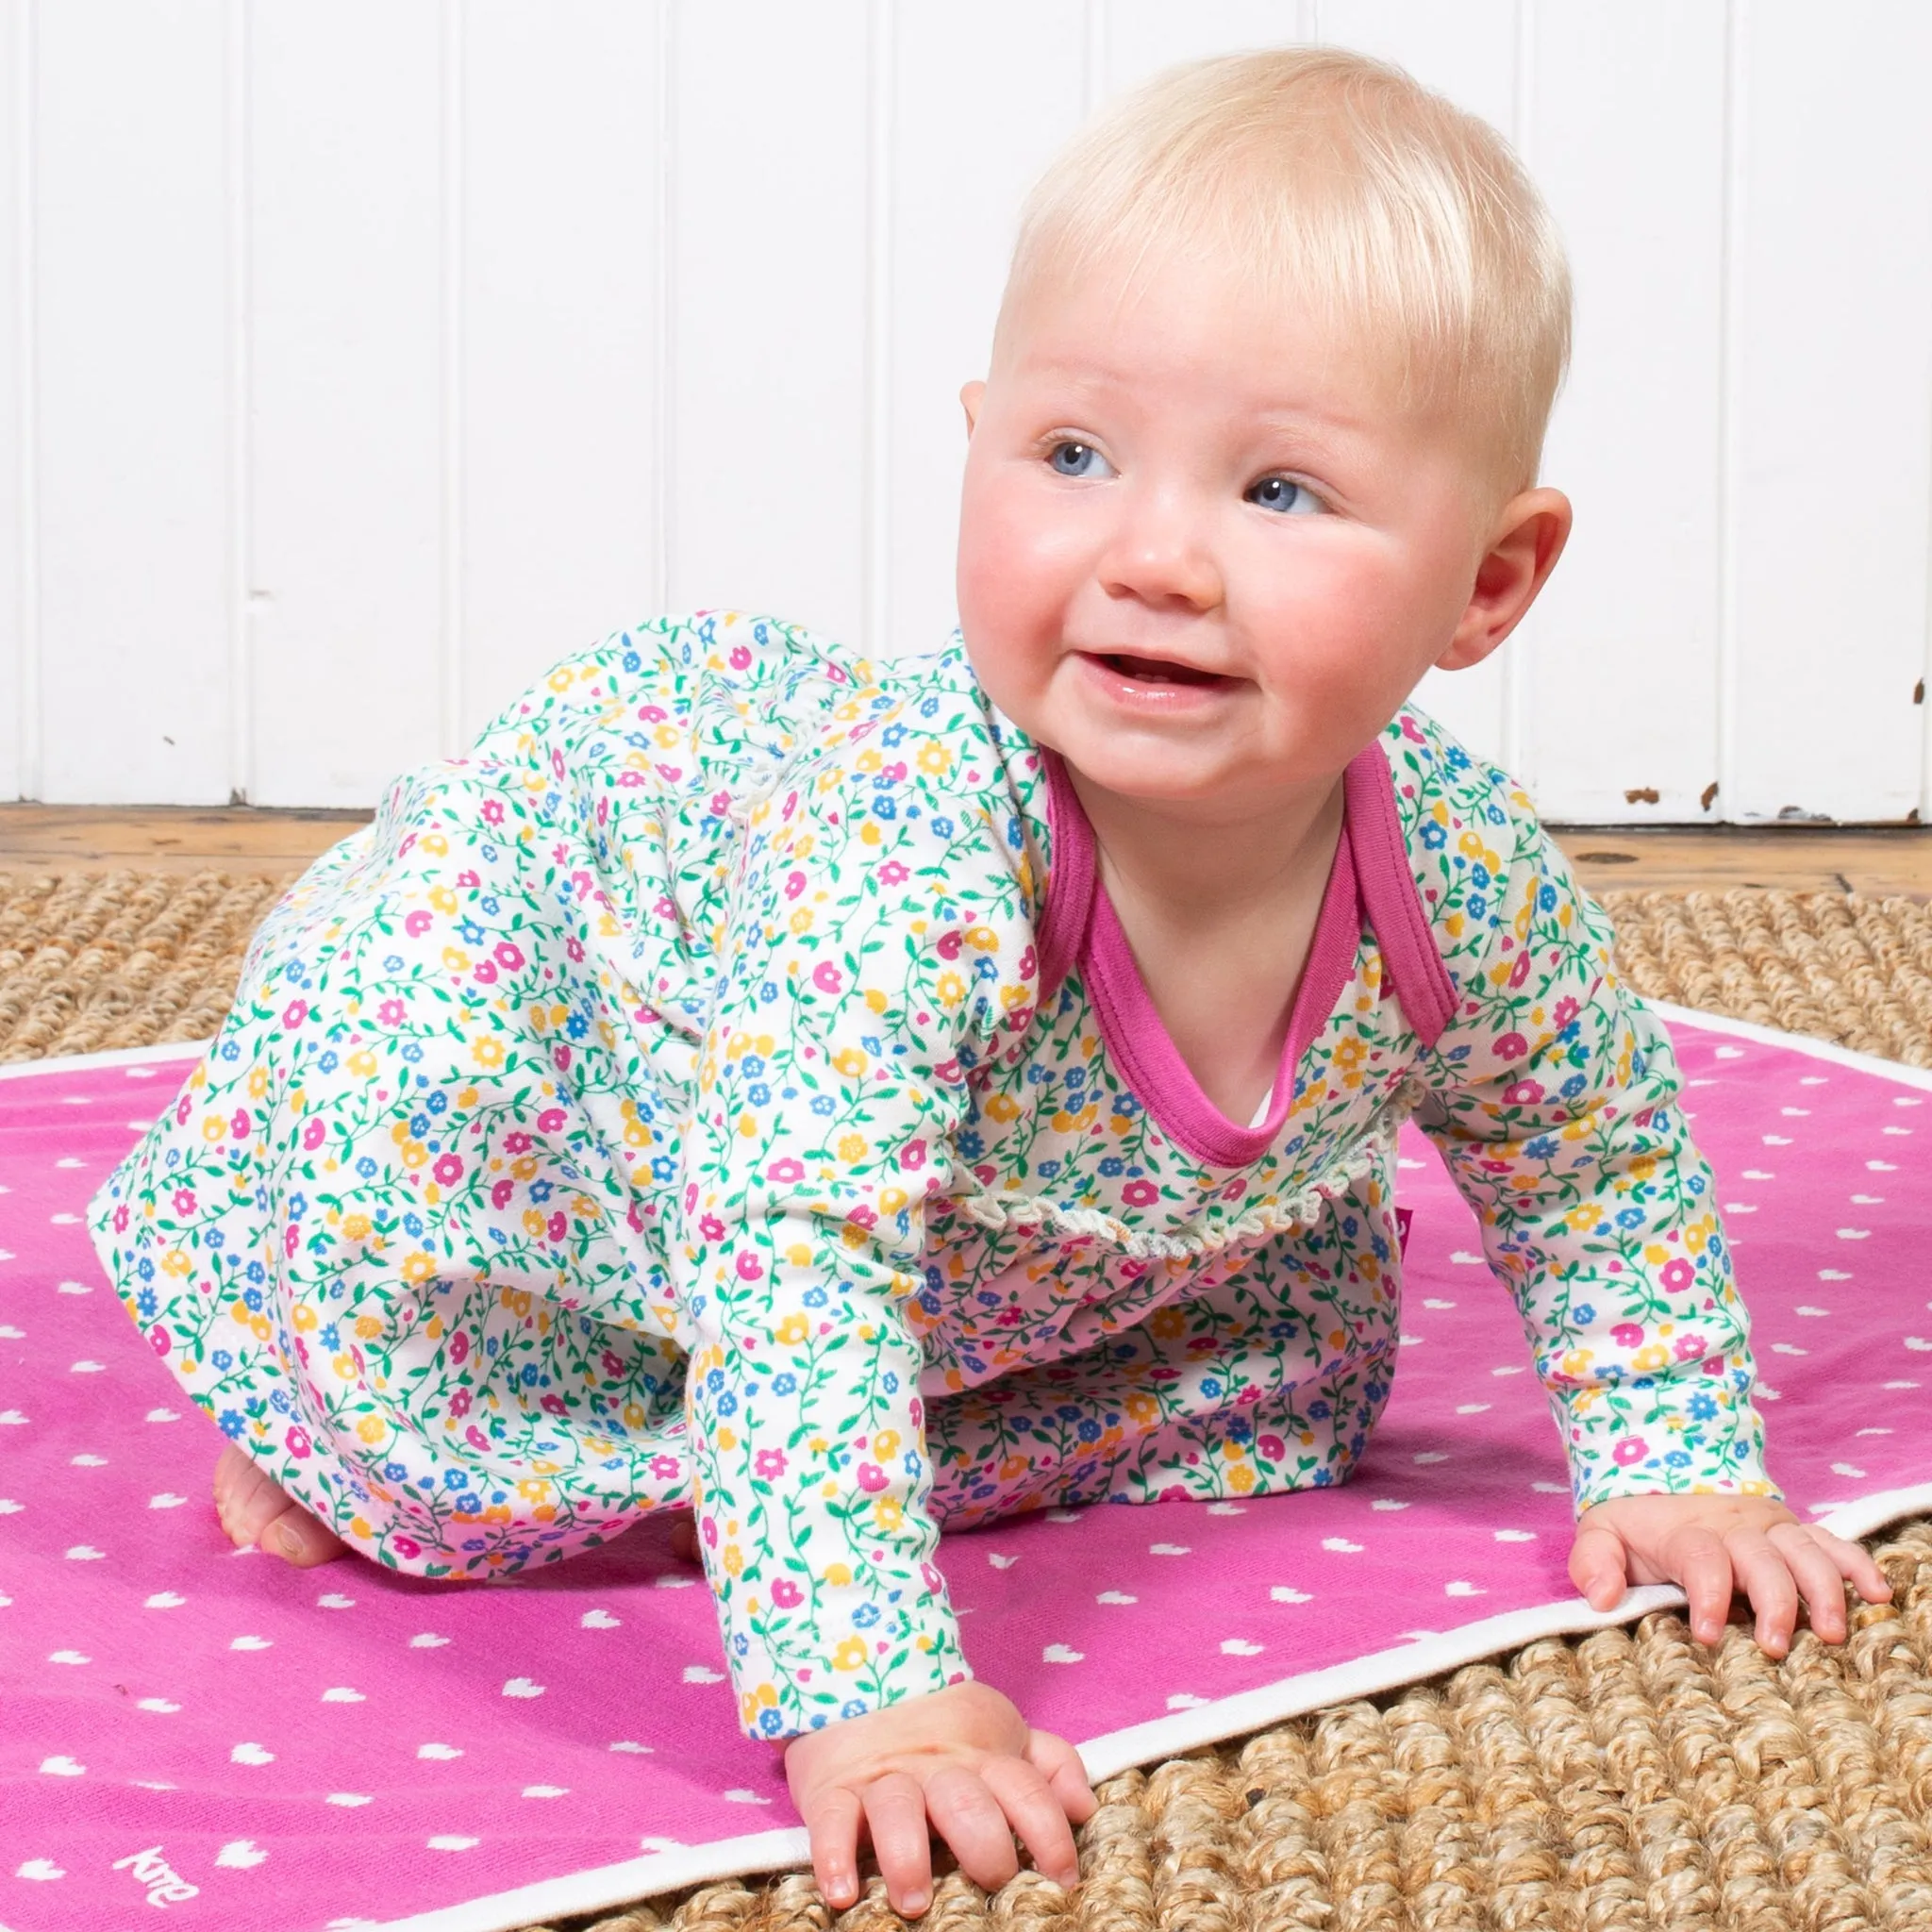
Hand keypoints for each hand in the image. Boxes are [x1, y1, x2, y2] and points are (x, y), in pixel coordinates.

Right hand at [781, 1679, 1094, 1918]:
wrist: (859, 1681)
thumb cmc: (943, 1727)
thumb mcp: (1002, 1734)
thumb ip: (1047, 1766)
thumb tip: (1084, 1808)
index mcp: (981, 1757)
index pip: (1024, 1789)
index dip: (1049, 1831)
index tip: (1063, 1877)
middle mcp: (935, 1768)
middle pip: (965, 1802)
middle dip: (984, 1844)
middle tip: (992, 1880)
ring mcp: (884, 1778)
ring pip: (897, 1809)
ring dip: (906, 1855)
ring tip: (914, 1900)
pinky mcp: (833, 1790)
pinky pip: (831, 1819)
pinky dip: (833, 1855)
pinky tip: (842, 1892)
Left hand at [1570, 1492, 1891, 1655]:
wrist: (1662, 1479)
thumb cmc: (1635, 1523)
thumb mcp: (1601, 1533)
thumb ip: (1593, 1561)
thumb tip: (1602, 1599)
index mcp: (1686, 1532)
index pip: (1701, 1558)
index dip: (1707, 1594)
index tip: (1707, 1634)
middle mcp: (1734, 1528)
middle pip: (1761, 1559)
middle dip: (1772, 1601)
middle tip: (1775, 1646)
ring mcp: (1770, 1529)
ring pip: (1805, 1552)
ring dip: (1822, 1590)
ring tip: (1829, 1632)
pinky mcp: (1794, 1533)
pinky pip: (1833, 1543)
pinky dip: (1858, 1564)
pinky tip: (1878, 1595)